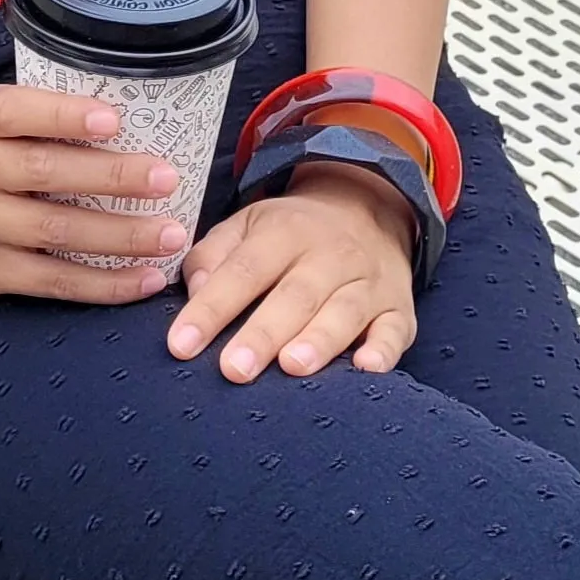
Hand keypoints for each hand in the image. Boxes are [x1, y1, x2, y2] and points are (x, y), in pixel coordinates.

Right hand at [0, 86, 188, 304]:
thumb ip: (38, 121)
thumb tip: (133, 123)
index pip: (13, 111)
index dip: (62, 115)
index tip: (113, 119)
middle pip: (44, 172)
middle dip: (112, 177)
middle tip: (166, 178)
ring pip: (55, 230)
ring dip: (120, 235)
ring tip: (170, 233)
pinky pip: (53, 280)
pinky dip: (103, 282)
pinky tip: (143, 278)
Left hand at [166, 161, 417, 382]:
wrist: (367, 209)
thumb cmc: (292, 233)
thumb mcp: (247, 226)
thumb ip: (213, 256)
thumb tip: (195, 293)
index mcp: (284, 232)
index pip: (244, 270)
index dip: (212, 308)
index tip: (181, 345)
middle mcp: (329, 254)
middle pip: (294, 295)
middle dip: (263, 334)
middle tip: (233, 370)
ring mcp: (368, 282)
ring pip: (345, 311)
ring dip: (319, 340)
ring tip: (292, 367)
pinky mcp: (399, 309)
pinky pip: (395, 329)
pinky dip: (384, 349)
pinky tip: (366, 368)